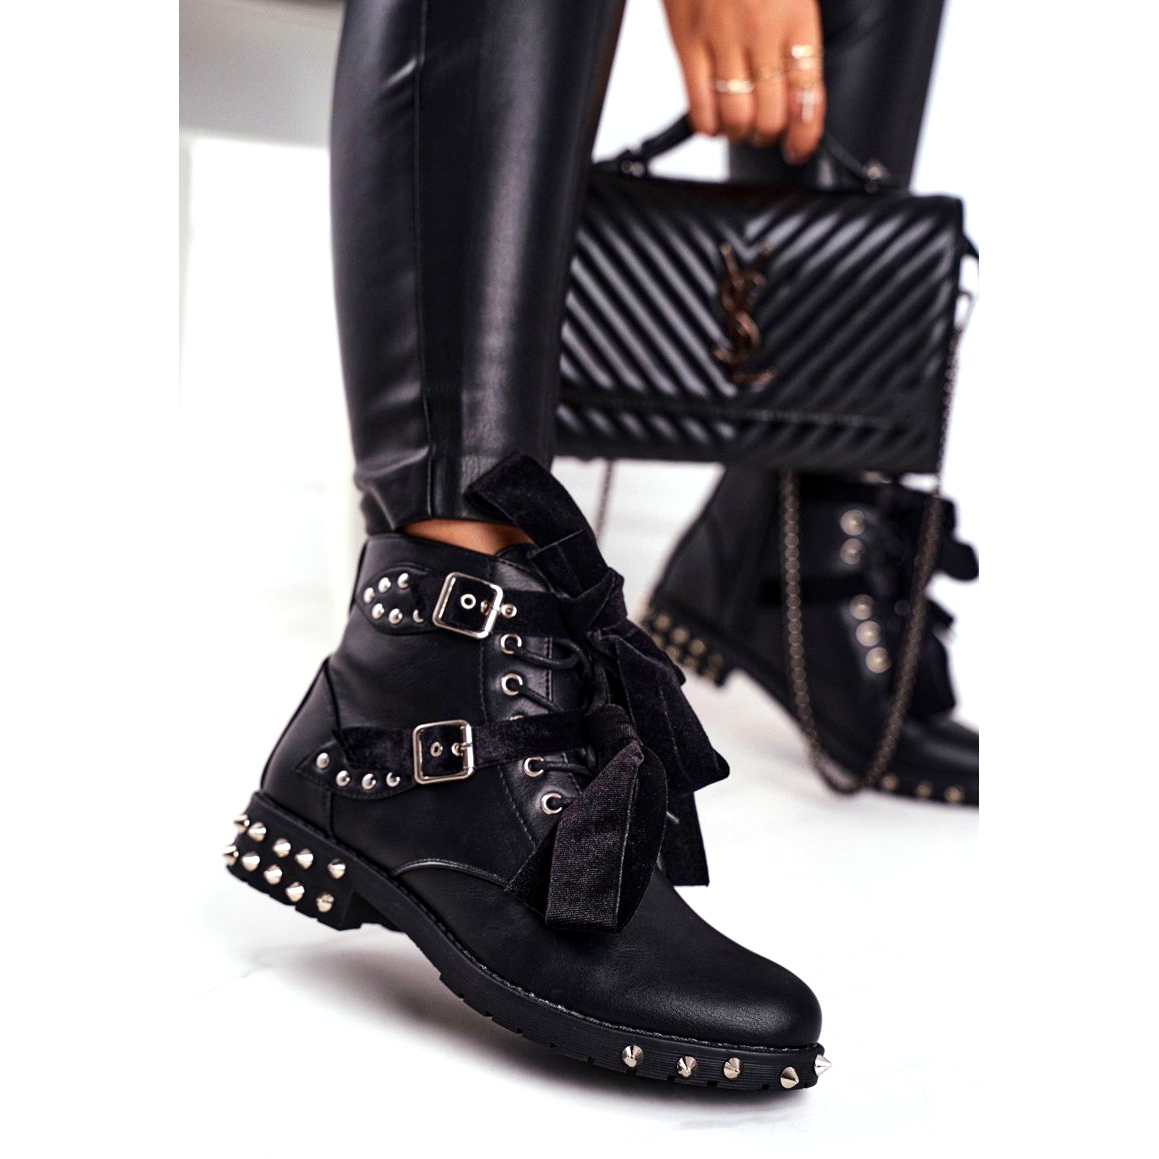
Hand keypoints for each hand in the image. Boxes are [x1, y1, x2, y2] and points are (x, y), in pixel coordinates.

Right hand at [662, 0, 825, 162]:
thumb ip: (796, 32)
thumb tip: (797, 88)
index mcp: (795, 15)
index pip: (807, 93)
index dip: (805, 133)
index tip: (800, 147)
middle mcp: (760, 31)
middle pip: (771, 115)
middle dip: (770, 134)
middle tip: (765, 130)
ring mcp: (720, 39)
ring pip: (735, 118)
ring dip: (739, 133)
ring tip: (739, 125)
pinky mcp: (686, 42)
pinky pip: (697, 105)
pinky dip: (708, 125)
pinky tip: (713, 120)